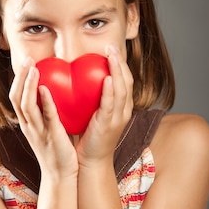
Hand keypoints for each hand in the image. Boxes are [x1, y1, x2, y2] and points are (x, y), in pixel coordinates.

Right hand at [9, 58, 78, 178]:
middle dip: (20, 77)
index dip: (18, 80)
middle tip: (27, 59)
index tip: (25, 63)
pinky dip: (44, 102)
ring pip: (26, 106)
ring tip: (34, 68)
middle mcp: (28, 126)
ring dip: (28, 85)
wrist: (61, 176)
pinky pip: (46, 117)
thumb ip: (47, 113)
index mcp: (27, 124)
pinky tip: (46, 88)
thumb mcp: (48, 129)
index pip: (15, 98)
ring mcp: (38, 132)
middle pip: (16, 98)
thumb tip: (53, 93)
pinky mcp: (51, 136)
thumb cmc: (57, 151)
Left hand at [76, 45, 133, 166]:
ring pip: (122, 90)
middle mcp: (124, 111)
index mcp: (121, 108)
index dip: (121, 64)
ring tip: (112, 55)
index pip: (125, 81)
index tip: (112, 49)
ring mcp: (118, 118)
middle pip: (127, 81)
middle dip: (121, 62)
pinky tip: (107, 78)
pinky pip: (111, 104)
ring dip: (118, 70)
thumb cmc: (89, 138)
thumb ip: (91, 99)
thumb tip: (80, 81)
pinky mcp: (109, 125)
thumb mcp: (93, 114)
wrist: (91, 162)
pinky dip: (110, 90)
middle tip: (112, 46)